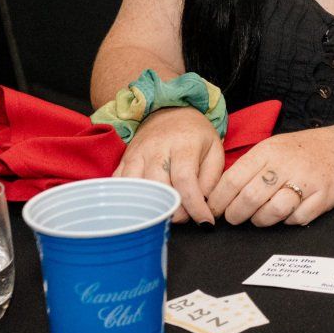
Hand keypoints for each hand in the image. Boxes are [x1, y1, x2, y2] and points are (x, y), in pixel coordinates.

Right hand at [112, 106, 222, 223]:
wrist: (170, 110)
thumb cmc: (196, 135)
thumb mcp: (214, 151)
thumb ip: (212, 178)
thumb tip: (204, 204)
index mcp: (183, 144)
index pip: (185, 180)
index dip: (194, 206)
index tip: (204, 222)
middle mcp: (156, 148)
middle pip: (158, 185)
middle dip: (173, 209)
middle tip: (185, 217)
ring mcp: (136, 153)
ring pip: (135, 186)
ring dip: (149, 207)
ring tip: (164, 214)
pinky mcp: (124, 159)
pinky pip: (119, 183)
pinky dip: (126, 199)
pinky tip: (139, 208)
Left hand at [206, 126, 333, 226]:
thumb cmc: (305, 151)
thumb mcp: (275, 147)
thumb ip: (251, 167)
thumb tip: (220, 193)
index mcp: (269, 149)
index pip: (234, 178)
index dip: (219, 199)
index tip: (214, 210)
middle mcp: (287, 163)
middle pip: (250, 197)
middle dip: (236, 214)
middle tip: (234, 218)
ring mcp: (307, 181)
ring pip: (272, 212)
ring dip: (260, 221)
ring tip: (259, 218)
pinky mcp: (324, 197)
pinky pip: (297, 219)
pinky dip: (287, 221)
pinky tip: (287, 213)